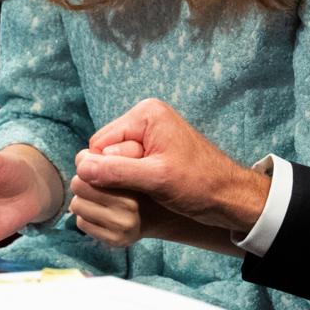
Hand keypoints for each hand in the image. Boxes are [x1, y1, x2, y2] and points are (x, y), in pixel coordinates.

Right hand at [76, 98, 270, 234]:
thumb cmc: (198, 184)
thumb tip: (81, 169)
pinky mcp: (153, 149)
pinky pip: (127, 166)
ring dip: (125, 180)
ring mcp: (150, 133)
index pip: (99, 144)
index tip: (132, 184)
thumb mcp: (155, 179)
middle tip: (145, 186)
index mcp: (145, 114)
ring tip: (150, 189)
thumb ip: (116, 172)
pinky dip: (132, 181)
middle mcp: (145, 117)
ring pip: (114, 162)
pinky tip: (151, 190)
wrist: (228, 195)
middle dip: (116, 174)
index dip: (107, 169)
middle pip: (105, 151)